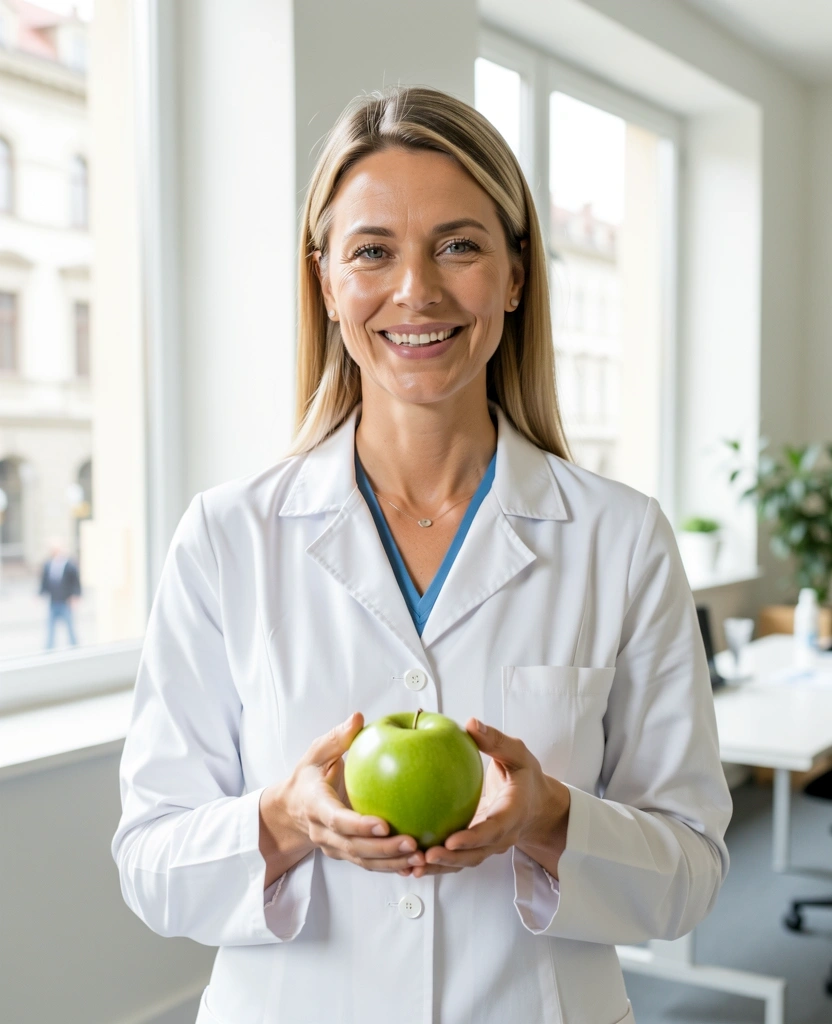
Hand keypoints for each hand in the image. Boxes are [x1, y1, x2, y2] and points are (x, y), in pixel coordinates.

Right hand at [259, 713, 425, 884]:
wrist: (290, 810)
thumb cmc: (307, 778)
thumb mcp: (315, 754)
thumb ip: (336, 739)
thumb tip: (358, 718)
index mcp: (315, 805)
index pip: (337, 820)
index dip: (360, 825)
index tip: (384, 824)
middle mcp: (323, 832)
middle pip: (354, 847)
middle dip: (383, 849)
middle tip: (413, 843)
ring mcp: (334, 847)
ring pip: (363, 860)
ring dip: (391, 862)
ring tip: (419, 857)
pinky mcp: (345, 854)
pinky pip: (368, 864)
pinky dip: (390, 868)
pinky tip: (414, 866)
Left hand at [410, 719, 569, 878]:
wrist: (538, 806)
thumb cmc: (526, 778)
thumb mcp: (518, 755)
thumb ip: (496, 741)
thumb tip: (471, 724)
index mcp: (512, 812)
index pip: (494, 828)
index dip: (473, 837)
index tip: (451, 839)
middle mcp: (500, 835)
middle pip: (475, 854)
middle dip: (451, 858)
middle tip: (426, 855)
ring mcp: (487, 846)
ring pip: (463, 862)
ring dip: (440, 866)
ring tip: (412, 865)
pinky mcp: (475, 848)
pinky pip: (456, 859)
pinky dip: (436, 864)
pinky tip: (411, 864)